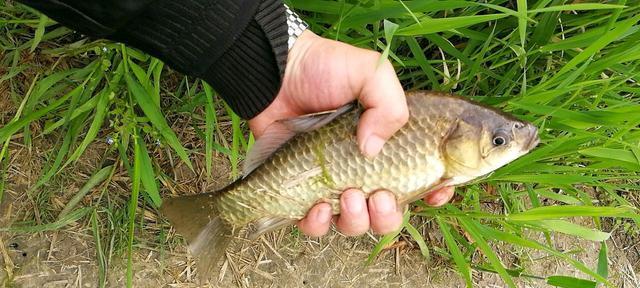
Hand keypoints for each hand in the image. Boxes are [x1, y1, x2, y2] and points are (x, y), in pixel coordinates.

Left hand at [248, 30, 453, 236]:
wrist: (275, 73)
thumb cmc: (323, 68)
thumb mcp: (369, 71)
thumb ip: (389, 103)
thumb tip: (373, 149)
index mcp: (387, 143)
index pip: (421, 176)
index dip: (433, 191)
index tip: (434, 192)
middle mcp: (363, 168)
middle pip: (387, 212)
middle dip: (388, 215)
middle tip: (378, 196)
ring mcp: (332, 182)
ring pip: (354, 223)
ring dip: (357, 220)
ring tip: (348, 196)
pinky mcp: (300, 190)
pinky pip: (314, 224)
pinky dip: (319, 224)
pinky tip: (318, 207)